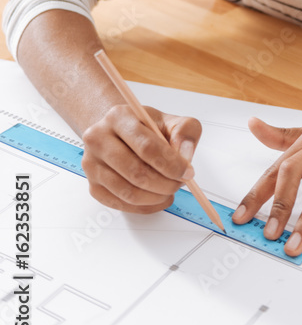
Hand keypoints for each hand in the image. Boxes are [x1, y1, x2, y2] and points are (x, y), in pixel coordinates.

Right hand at [81, 105, 201, 212]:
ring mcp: (92, 165)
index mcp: (118, 117)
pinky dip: (145, 207)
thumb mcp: (169, 120)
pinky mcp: (93, 186)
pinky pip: (121, 205)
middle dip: (165, 183)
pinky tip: (157, 198)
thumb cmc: (144, 128)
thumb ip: (185, 132)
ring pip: (128, 192)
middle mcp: (98, 139)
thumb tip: (185, 156)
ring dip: (156, 197)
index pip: (147, 146)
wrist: (117, 133)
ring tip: (169, 190)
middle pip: (136, 172)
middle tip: (180, 183)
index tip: (187, 172)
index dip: (171, 164)